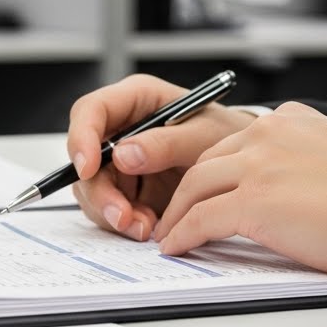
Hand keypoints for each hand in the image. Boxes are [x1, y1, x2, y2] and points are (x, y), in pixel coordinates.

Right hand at [67, 74, 255, 241]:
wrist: (244, 167)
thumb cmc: (228, 135)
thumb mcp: (204, 134)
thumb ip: (165, 143)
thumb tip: (123, 155)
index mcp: (136, 100)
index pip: (91, 111)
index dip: (82, 137)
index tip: (88, 167)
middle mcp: (121, 129)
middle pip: (87, 158)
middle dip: (100, 192)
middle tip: (122, 216)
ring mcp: (121, 162)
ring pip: (93, 188)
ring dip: (113, 212)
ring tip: (145, 226)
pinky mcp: (127, 190)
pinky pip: (110, 209)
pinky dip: (125, 222)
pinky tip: (148, 226)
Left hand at [153, 102, 326, 278]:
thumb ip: (298, 162)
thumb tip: (280, 191)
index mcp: (290, 120)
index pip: (232, 143)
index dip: (210, 171)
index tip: (198, 189)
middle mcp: (269, 133)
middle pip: (205, 161)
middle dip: (184, 191)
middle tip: (173, 212)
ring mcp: (258, 165)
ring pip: (195, 187)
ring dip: (176, 214)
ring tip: (169, 234)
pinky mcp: (254, 201)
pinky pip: (201, 219)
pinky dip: (183, 235)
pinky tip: (177, 247)